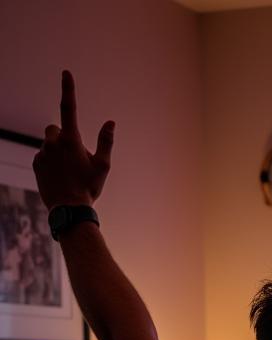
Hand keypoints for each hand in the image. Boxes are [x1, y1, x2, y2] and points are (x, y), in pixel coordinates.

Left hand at [32, 70, 114, 209]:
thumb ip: (106, 142)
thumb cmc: (89, 188)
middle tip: (75, 157)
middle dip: (63, 136)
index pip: (69, 108)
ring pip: (49, 143)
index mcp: (72, 140)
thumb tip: (110, 122)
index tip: (66, 73)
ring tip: (68, 171)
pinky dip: (50, 162)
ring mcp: (42, 152)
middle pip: (55, 128)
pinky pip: (43, 155)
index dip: (68, 89)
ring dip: (57, 151)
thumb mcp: (103, 166)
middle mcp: (54, 142)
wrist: (69, 209)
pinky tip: (59, 177)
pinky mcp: (36, 163)